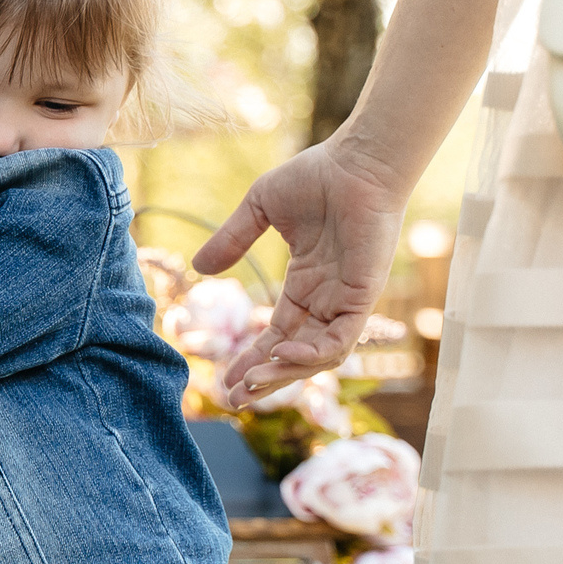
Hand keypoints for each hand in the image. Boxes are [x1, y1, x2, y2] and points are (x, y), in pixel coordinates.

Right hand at [193, 140, 406, 407]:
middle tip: (234, 400)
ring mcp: (346, 301)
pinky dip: (313, 353)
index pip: (276, 335)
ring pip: (318, 357)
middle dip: (264, 380)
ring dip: (285, 373)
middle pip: (293, 355)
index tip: (223, 381)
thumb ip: (232, 240)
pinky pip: (340, 340)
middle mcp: (326, 300)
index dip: (251, 359)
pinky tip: (284, 354)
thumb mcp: (258, 210)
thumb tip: (199, 268)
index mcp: (305, 285)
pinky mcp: (363, 297)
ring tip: (252, 383)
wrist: (356, 163)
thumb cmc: (316, 177)